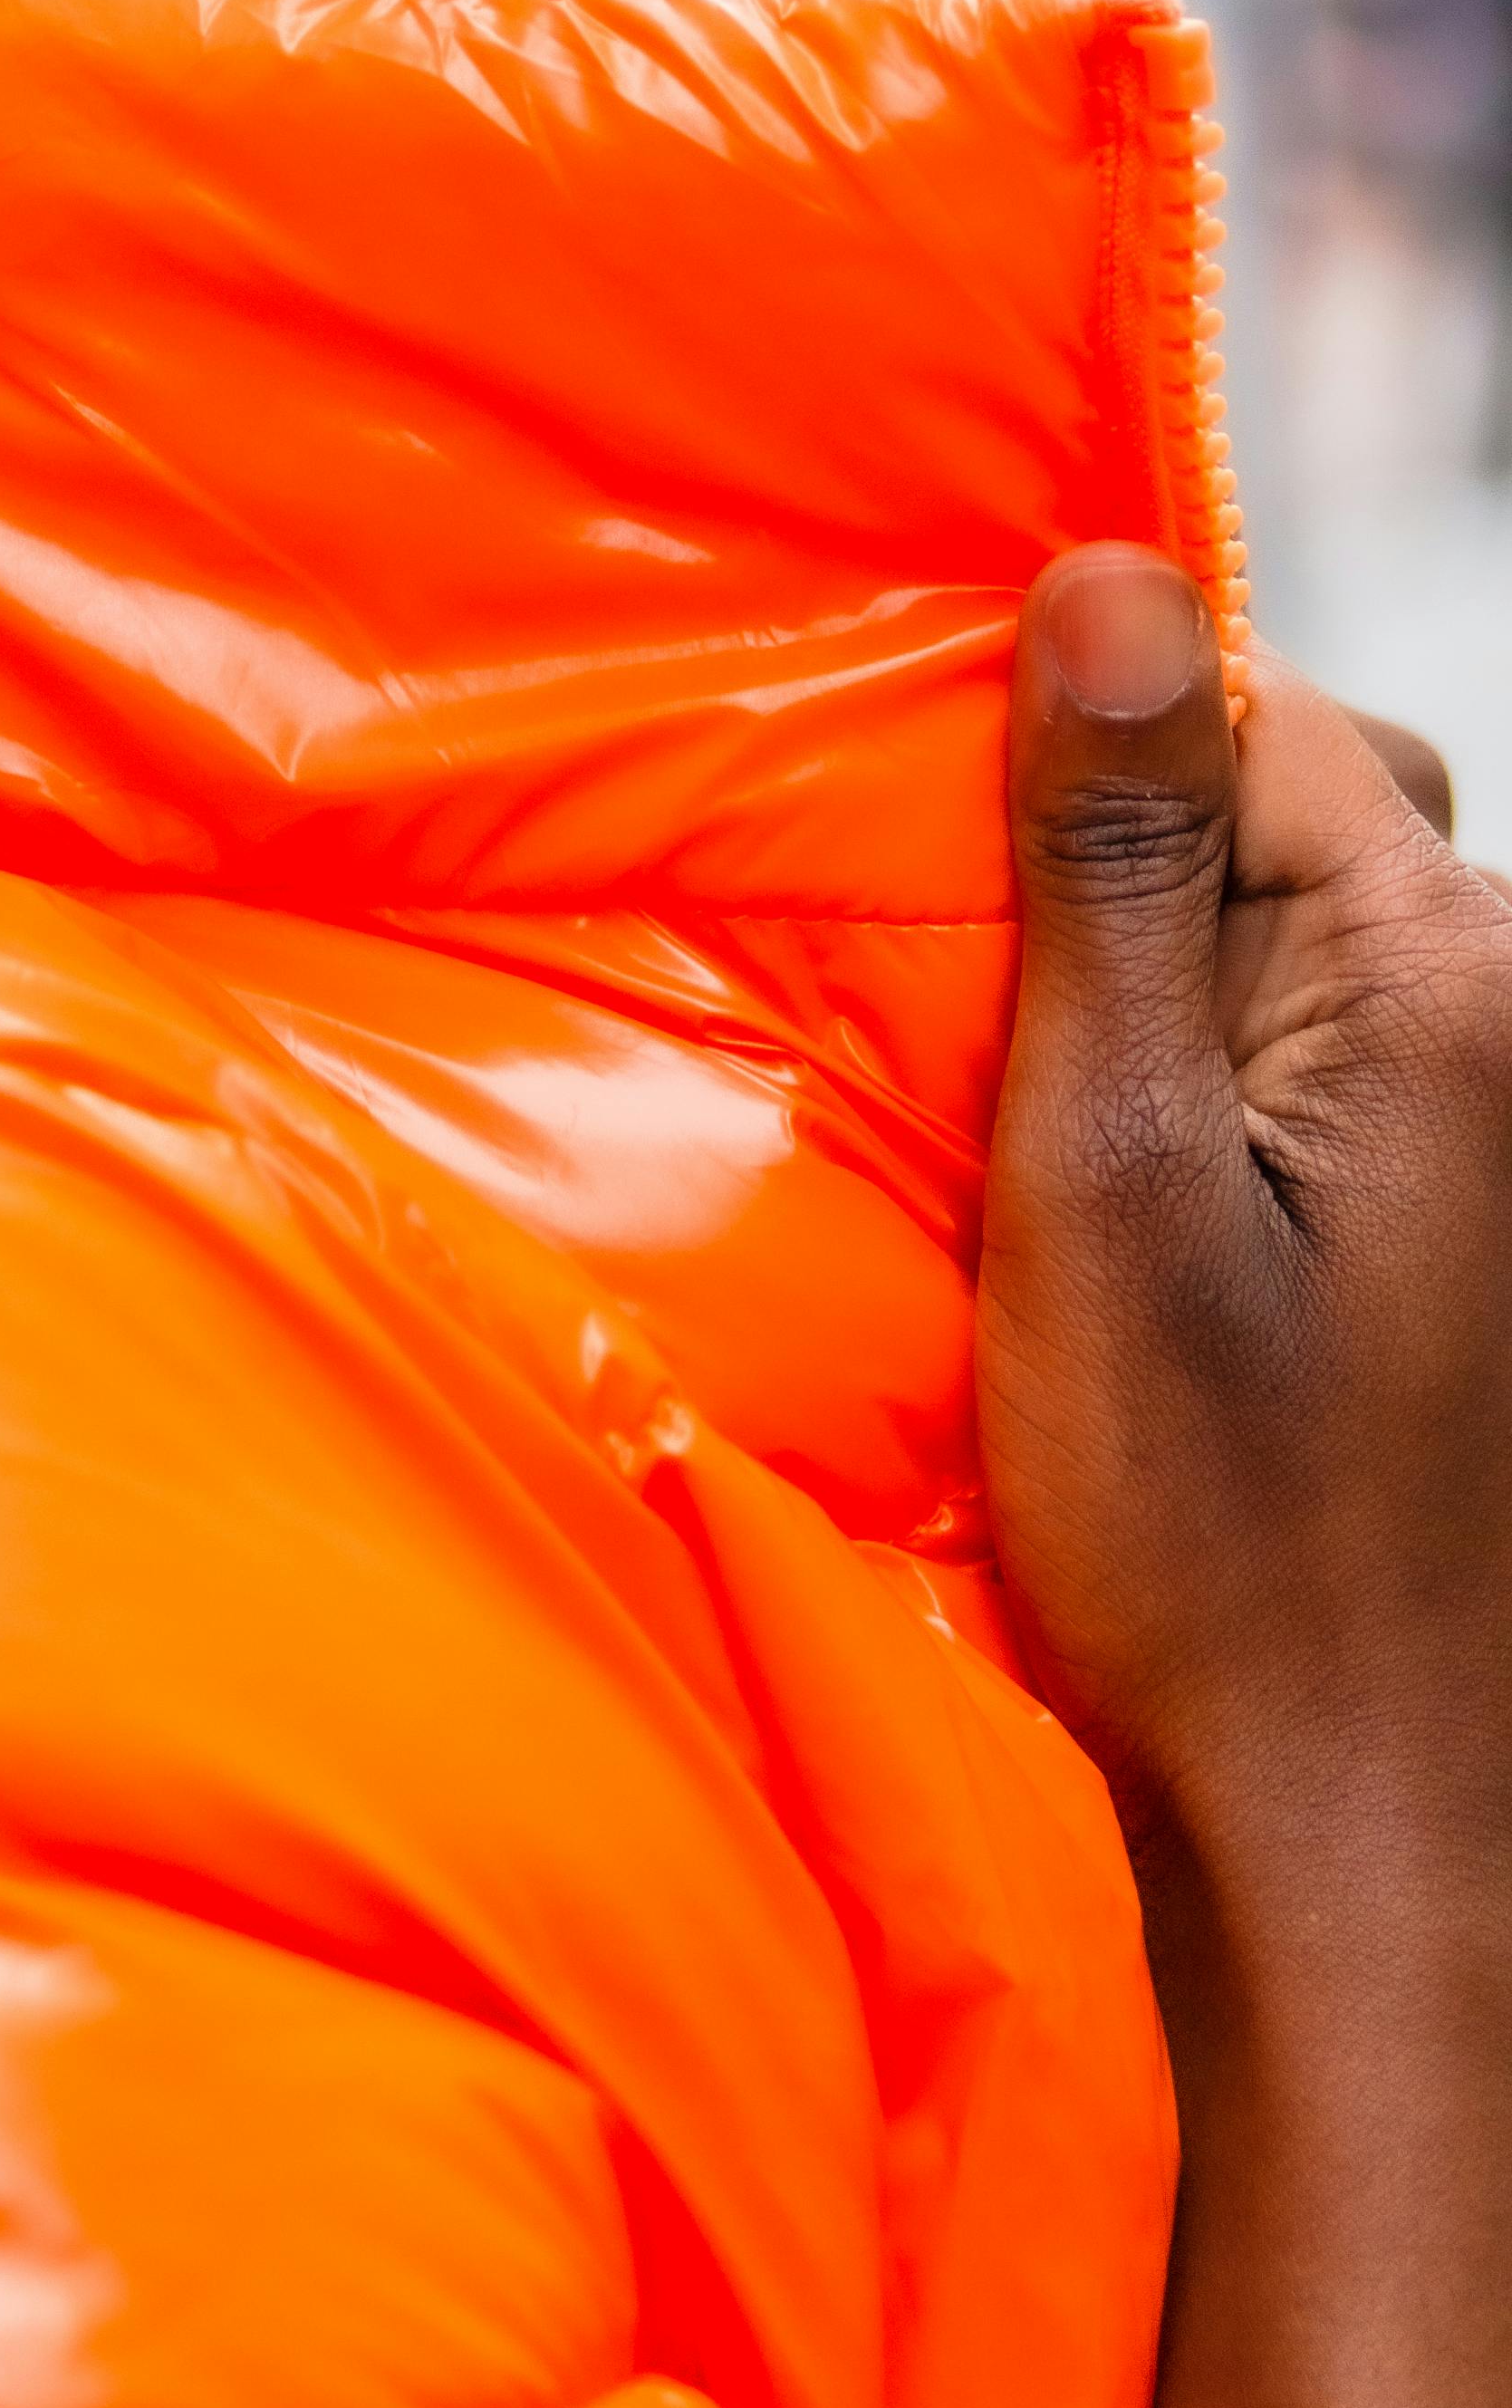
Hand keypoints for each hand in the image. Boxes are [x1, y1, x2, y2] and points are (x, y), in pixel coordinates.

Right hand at [979, 546, 1511, 2407]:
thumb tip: (1111, 571)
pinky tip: (1146, 1198)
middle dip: (1137, 864)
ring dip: (1182, 977)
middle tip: (999, 1034)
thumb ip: (1119, 866)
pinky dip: (1233, 1077)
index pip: (1251, 713)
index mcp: (1449, 973)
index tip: (949, 893)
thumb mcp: (1105, 1175)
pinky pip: (1340, 1048)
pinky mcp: (1483, 1218)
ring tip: (1057, 1126)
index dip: (1081, 770)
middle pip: (1303, 803)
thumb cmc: (1215, 1539)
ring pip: (1315, 928)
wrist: (1361, 1836)